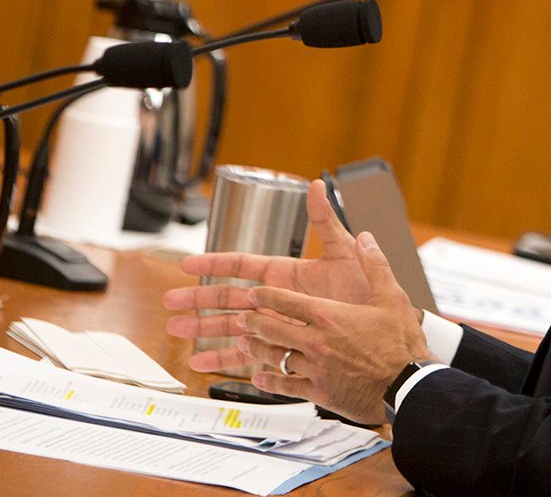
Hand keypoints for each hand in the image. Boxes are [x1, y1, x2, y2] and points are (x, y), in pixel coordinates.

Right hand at [164, 180, 372, 374]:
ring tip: (176, 333)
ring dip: (204, 330)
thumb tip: (317, 186)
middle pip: (228, 298)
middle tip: (169, 304)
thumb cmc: (366, 290)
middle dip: (198, 300)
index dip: (215, 263)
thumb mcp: (345, 252)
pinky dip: (225, 360)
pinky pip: (248, 356)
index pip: (242, 265)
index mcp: (286, 273)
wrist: (381, 331)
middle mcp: (277, 299)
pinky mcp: (282, 349)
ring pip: (232, 327)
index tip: (187, 264)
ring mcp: (277, 324)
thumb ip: (326, 221)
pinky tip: (202, 364)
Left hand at [239, 229, 430, 424]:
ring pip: (272, 356)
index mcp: (329, 314)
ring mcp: (314, 368)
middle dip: (251, 321)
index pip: (284, 301)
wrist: (409, 387)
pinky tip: (259, 378)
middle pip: (270, 327)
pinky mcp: (318, 392)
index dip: (264, 296)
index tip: (253, 294)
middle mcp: (316, 341)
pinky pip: (284, 385)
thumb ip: (374, 264)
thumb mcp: (392, 297)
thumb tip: (365, 238)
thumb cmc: (402, 344)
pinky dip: (268, 381)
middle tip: (241, 318)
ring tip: (243, 344)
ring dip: (254, 349)